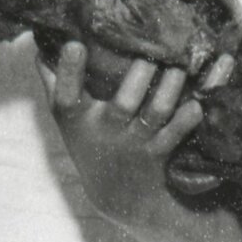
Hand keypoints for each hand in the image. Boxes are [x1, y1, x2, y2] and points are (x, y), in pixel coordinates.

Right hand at [43, 41, 202, 224]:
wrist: (118, 196)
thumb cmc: (90, 142)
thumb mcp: (66, 118)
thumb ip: (54, 80)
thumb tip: (41, 45)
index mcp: (77, 118)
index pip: (66, 95)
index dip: (68, 70)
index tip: (75, 45)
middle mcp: (106, 130)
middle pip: (123, 104)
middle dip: (140, 75)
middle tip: (153, 51)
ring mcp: (134, 143)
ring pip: (156, 113)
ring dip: (170, 88)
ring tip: (180, 66)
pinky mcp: (160, 152)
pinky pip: (178, 133)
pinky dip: (189, 117)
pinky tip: (199, 99)